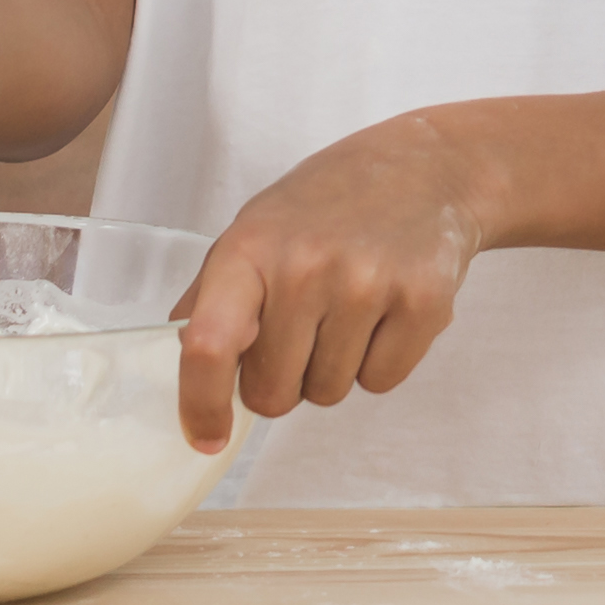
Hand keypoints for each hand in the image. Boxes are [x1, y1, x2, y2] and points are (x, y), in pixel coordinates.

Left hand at [172, 111, 487, 454]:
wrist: (423, 167)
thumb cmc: (327, 203)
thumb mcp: (255, 228)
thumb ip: (213, 293)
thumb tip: (181, 354)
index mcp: (249, 248)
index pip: (208, 344)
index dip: (202, 404)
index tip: (205, 437)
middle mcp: (305, 266)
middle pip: (273, 392)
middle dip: (280, 381)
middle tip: (300, 333)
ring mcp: (367, 284)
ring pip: (328, 393)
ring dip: (330, 370)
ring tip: (345, 310)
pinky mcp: (423, 304)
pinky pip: (380, 382)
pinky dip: (377, 363)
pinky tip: (383, 312)